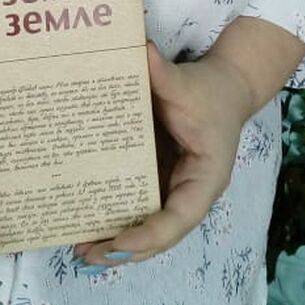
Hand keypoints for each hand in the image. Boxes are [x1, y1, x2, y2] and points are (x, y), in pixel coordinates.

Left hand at [74, 42, 248, 267]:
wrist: (224, 88)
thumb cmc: (208, 91)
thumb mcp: (187, 84)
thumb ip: (165, 74)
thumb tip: (142, 50)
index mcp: (205, 179)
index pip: (180, 218)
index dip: (149, 235)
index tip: (118, 243)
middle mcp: (190, 194)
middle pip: (160, 234)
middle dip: (124, 249)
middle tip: (85, 254)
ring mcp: (174, 190)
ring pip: (148, 228)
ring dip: (117, 242)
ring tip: (79, 249)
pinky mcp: (161, 181)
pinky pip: (140, 208)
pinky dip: (117, 220)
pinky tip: (87, 221)